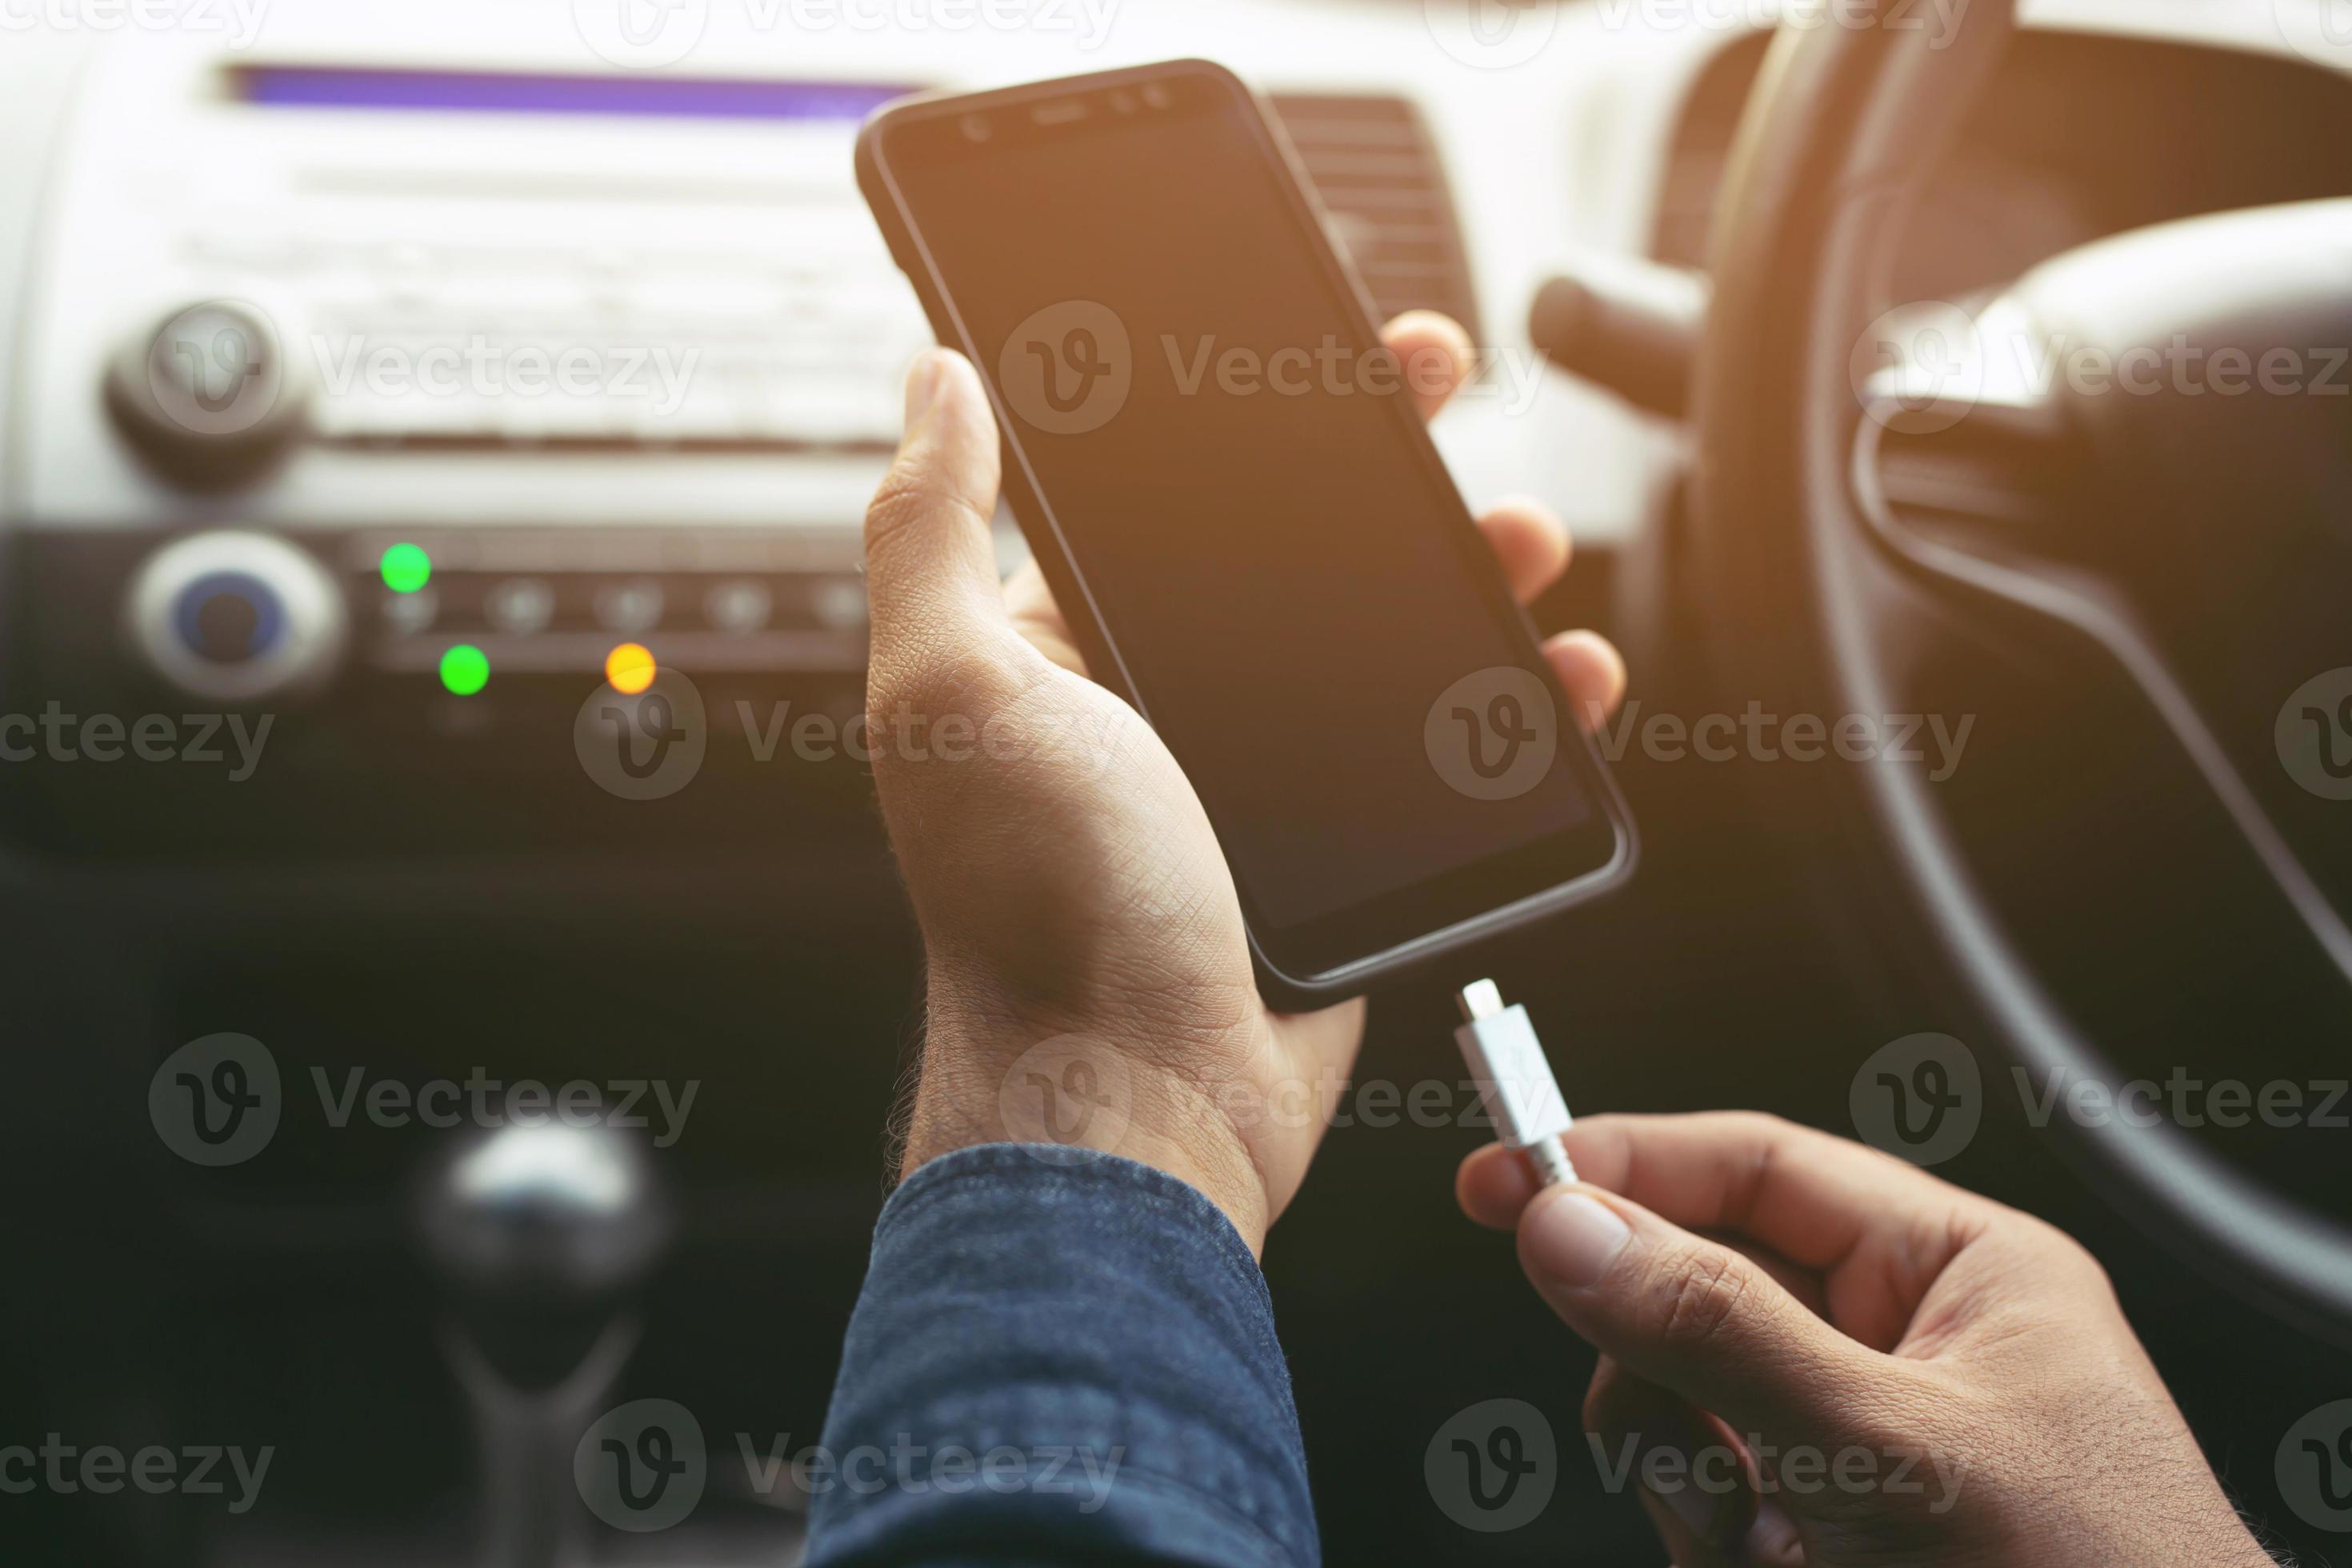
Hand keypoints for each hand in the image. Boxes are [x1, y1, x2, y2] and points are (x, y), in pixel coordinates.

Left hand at [862, 313, 1625, 1253]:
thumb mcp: (953, 691)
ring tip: (1523, 538)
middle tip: (1436, 390)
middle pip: (1288, 554)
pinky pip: (1435, 757)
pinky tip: (1563, 670)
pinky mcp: (1334, 858)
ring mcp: (1252, 784)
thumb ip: (930, 528)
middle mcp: (1155, 707)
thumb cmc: (1033, 909)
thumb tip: (936, 381)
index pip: (1156, 495)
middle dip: (1372, 468)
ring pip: (1380, 645)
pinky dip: (1510, 709)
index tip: (1303, 342)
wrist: (1134, 1098)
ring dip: (1463, 575)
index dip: (1232, 409)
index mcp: (1058, 650)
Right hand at [1457, 1113, 2272, 1565]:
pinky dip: (1718, 1540)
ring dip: (1696, 1487)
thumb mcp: (1892, 1450)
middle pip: (1697, 1295)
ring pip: (1685, 1412)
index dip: (1622, 1164)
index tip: (1503, 1180)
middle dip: (1670, 1382)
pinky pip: (1710, 1502)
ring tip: (1773, 1545)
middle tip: (1680, 1435)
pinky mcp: (1834, 1531)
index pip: (1756, 1167)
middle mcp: (1907, 1348)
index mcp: (1960, 1273)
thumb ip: (1722, 1332)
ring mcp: (1864, 1449)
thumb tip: (1572, 1229)